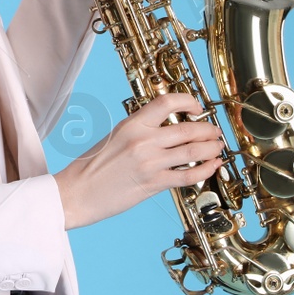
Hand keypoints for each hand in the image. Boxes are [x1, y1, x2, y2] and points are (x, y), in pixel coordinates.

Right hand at [51, 93, 225, 229]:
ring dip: (211, 148)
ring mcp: (150, 162)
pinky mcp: (153, 183)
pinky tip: (212, 167)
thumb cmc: (91, 168)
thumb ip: (139, 131)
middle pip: (187, 128)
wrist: (76, 193)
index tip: (197, 106)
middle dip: (208, 129)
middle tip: (215, 131)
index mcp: (131, 124)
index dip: (188, 100)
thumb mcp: (114, 138)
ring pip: (193, 151)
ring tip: (217, 147)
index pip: (166, 102)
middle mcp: (142, 140)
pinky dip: (206, 170)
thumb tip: (165, 130)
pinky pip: (188, 175)